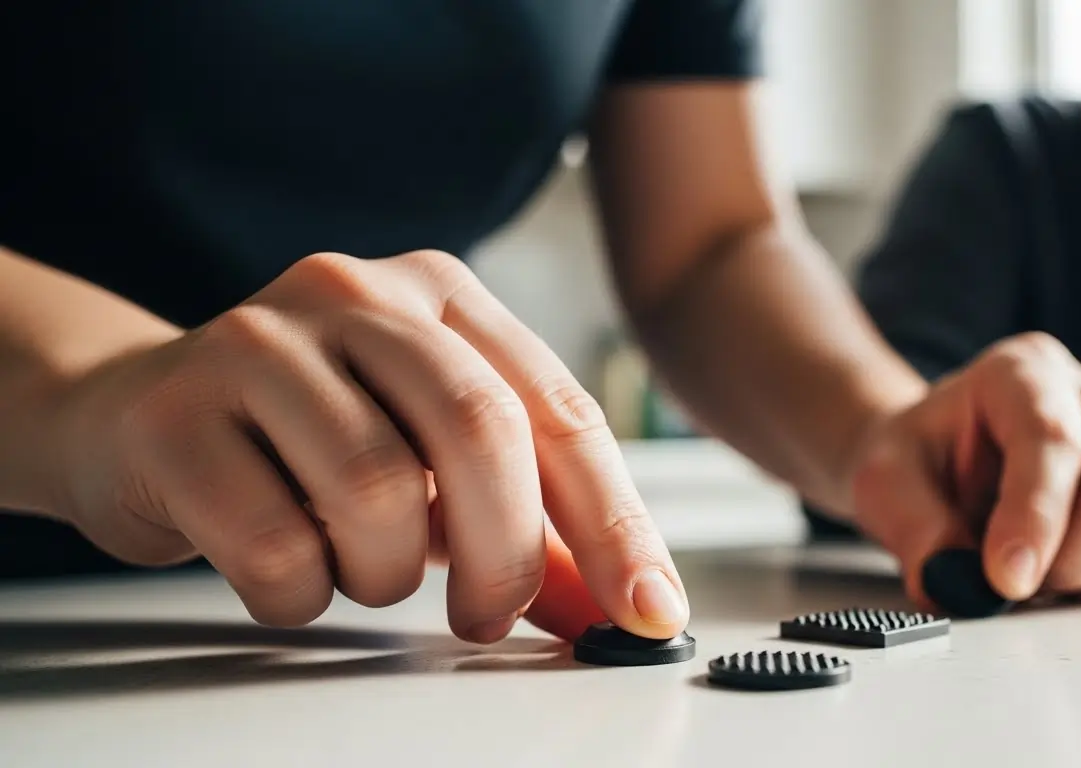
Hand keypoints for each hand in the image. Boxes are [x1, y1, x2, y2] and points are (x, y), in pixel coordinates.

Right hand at [43, 250, 687, 641]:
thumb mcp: (435, 463)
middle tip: (491, 618)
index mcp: (440, 294)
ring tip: (362, 567)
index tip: (648, 609)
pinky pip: (273, 543)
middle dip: (507, 554)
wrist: (133, 414)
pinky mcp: (173, 414)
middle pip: (479, 432)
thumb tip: (629, 606)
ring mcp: (256, 343)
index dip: (614, 521)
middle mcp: (354, 294)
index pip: (558, 410)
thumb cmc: (310, 442)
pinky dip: (301, 591)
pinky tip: (289, 569)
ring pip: (377, 490)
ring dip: (388, 573)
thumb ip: (532, 524)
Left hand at [846, 333, 1080, 609]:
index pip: (1051, 437)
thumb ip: (915, 527)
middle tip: (1021, 581)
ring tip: (1048, 576)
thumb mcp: (884, 482)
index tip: (1006, 579)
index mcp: (1020, 372)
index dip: (1036, 517)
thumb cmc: (918, 460)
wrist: (937, 462)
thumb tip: (956, 582)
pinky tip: (1076, 573)